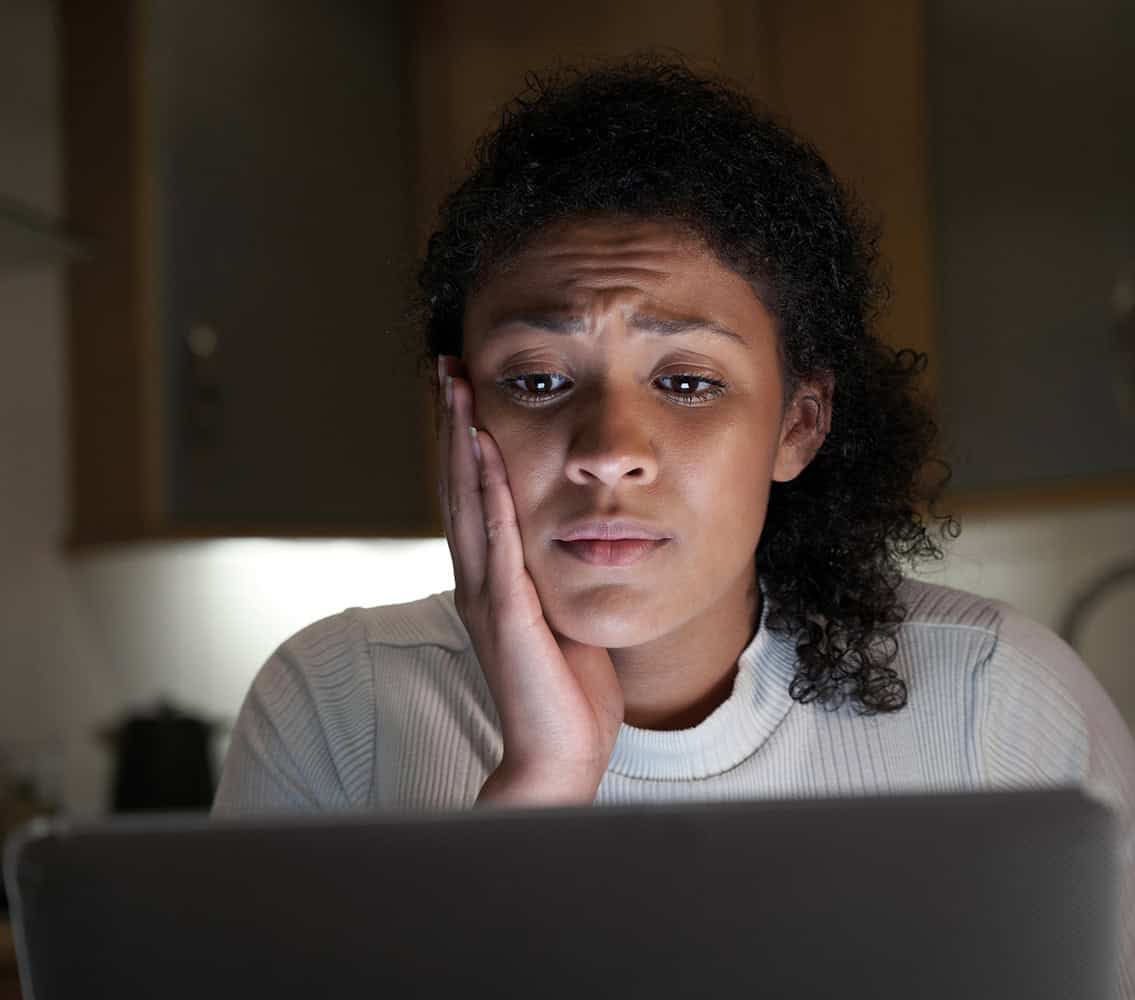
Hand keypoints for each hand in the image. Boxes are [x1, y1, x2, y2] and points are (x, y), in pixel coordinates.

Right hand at [437, 356, 624, 805]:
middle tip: (445, 364)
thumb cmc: (568, 691)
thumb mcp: (564, 616)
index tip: (463, 387)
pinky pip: (498, 540)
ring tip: (456, 387)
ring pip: (467, 501)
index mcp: (493, 579)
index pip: (472, 495)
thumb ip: (557, 577)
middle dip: (451, 423)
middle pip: (458, 484)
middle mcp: (479, 579)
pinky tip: (489, 449)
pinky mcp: (507, 614)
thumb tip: (578, 539)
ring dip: (461, 441)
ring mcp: (487, 594)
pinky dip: (491, 491)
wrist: (558, 755)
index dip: (465, 440)